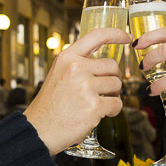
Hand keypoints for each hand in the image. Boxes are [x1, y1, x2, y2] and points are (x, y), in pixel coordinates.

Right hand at [25, 28, 131, 154]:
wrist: (38, 131)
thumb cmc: (51, 105)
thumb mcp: (58, 74)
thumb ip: (78, 65)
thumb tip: (103, 62)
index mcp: (67, 58)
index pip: (96, 36)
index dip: (115, 34)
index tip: (126, 37)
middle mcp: (76, 68)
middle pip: (112, 65)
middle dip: (112, 78)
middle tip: (103, 91)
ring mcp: (85, 87)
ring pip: (117, 85)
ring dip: (113, 95)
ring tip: (98, 103)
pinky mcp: (93, 106)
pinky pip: (117, 103)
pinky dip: (113, 110)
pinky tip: (99, 114)